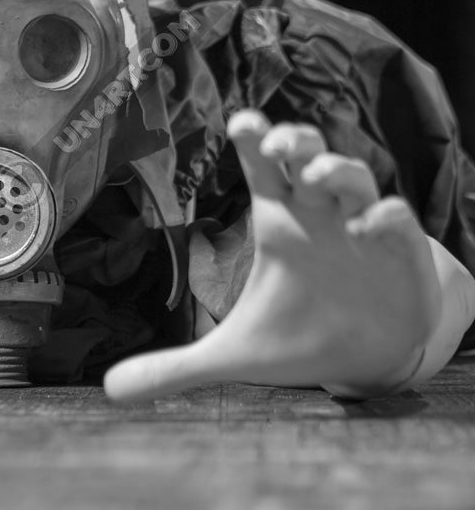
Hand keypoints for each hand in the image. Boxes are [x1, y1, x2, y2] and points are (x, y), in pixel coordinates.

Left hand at [105, 109, 442, 401]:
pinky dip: (384, 216)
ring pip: (353, 177)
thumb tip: (110, 388)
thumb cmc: (300, 336)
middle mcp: (319, 214)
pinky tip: (366, 226)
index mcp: (279, 222)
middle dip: (296, 140)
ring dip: (336, 169)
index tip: (241, 120)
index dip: (254, 137)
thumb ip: (175, 367)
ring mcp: (361, 228)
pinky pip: (396, 220)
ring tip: (315, 178)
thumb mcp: (235, 355)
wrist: (367, 359)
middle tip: (278, 143)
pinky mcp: (400, 254)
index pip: (262, 167)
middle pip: (308, 156)